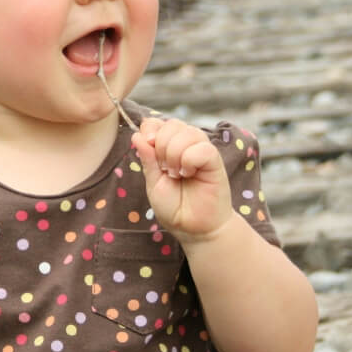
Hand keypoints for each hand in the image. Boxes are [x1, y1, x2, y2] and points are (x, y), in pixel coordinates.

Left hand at [132, 118, 232, 243]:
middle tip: (165, 170)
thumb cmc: (175, 207)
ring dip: (175, 154)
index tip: (148, 147)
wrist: (195, 229)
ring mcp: (201, 150)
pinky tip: (189, 173)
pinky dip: (190, 160)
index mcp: (167, 146)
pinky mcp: (214, 160)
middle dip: (161, 146)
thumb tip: (137, 136)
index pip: (156, 123)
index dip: (149, 131)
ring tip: (177, 174)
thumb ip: (147, 159)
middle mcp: (185, 144)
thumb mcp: (153, 183)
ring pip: (187, 132)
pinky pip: (202, 147)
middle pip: (171, 124)